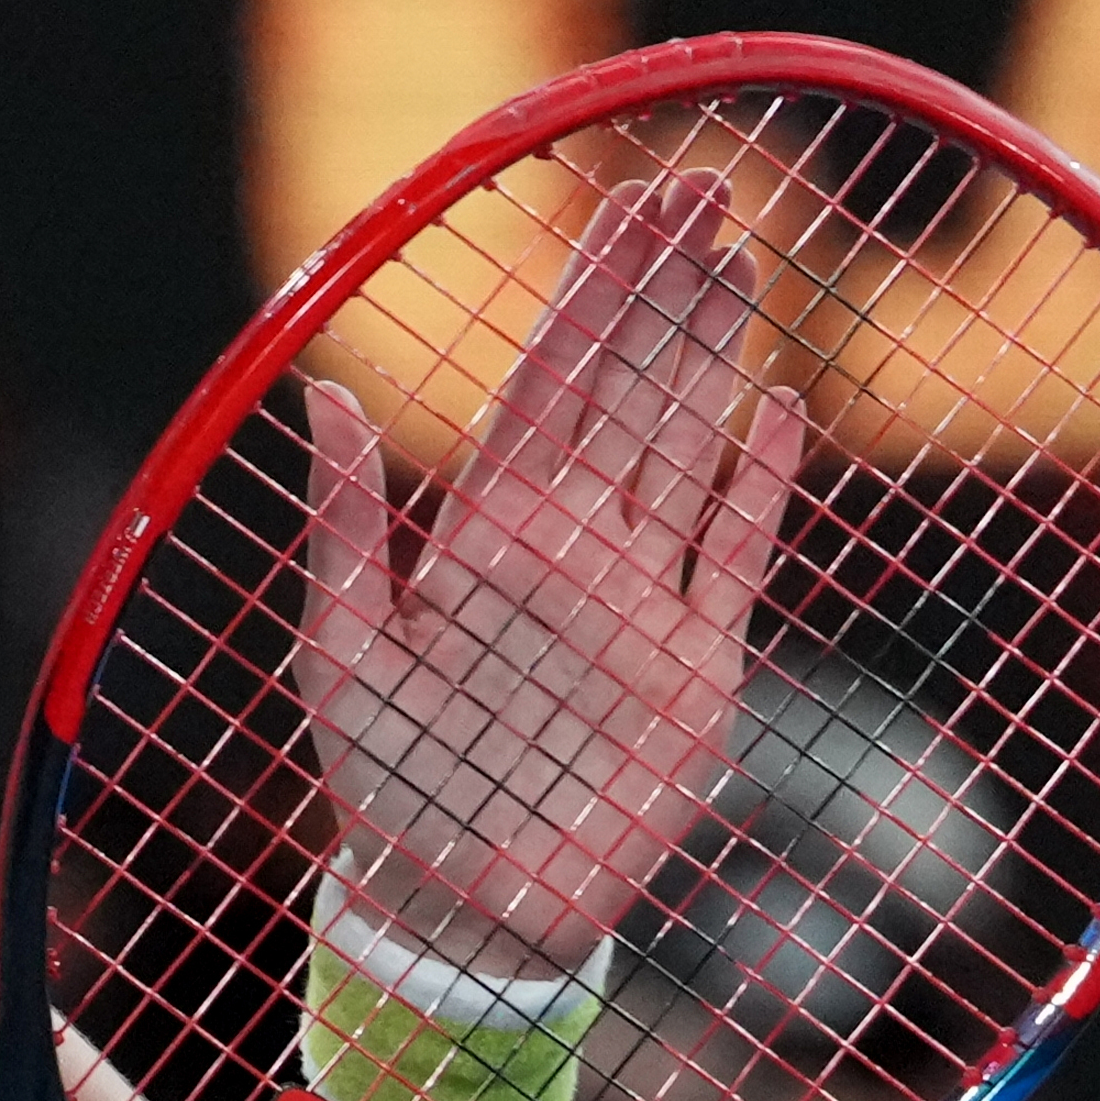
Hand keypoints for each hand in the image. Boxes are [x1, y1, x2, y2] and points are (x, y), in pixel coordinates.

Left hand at [300, 173, 808, 976]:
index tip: (633, 208)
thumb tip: (322, 395)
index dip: (592, 292)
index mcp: (488, 533)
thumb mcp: (343, 657)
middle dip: (665, 290)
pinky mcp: (695, 669)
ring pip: (685, 445)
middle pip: (627, 389)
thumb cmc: (388, 788)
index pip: (551, 382)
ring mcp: (638, 602)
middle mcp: (569, 549)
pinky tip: (777, 414)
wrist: (467, 909)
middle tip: (710, 191)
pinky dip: (757, 488)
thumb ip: (343, 531)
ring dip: (712, 354)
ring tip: (741, 259)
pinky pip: (733, 557)